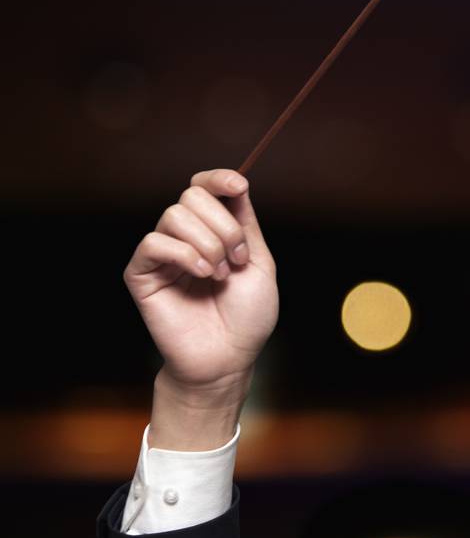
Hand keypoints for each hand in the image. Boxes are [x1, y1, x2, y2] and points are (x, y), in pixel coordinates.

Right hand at [123, 168, 277, 392]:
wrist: (229, 357)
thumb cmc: (247, 318)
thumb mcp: (260, 264)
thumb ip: (246, 223)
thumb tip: (236, 183)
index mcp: (212, 232)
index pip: (203, 188)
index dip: (217, 179)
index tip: (237, 185)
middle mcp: (184, 238)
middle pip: (191, 196)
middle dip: (224, 226)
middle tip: (237, 260)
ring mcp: (161, 255)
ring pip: (173, 215)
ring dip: (208, 244)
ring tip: (220, 275)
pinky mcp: (141, 273)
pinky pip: (154, 242)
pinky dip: (184, 254)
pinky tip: (203, 275)